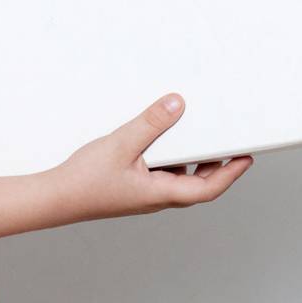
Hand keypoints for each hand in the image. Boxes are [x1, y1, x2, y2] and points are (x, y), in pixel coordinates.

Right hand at [47, 94, 253, 224]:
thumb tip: (177, 105)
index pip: (208, 188)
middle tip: (232, 145)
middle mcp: (156, 197)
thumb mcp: (122, 145)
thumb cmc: (84, 181)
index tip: (247, 158)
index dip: (231, 173)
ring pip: (180, 179)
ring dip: (195, 161)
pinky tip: (164, 141)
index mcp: (160, 193)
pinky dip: (172, 158)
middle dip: (218, 166)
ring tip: (203, 137)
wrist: (54, 198)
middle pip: (198, 185)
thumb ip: (151, 124)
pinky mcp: (131, 188)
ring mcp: (143, 194)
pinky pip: (162, 174)